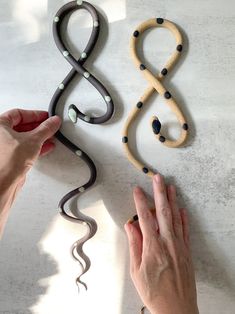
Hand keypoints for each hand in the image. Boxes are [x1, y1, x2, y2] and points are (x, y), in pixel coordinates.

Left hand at [0, 108, 60, 186]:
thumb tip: (53, 122)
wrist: (4, 181)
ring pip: (24, 138)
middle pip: (22, 126)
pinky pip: (25, 148)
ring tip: (50, 136)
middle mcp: (0, 135)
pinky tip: (46, 146)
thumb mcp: (33, 139)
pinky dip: (36, 146)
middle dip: (38, 126)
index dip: (34, 114)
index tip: (46, 116)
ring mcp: (5, 147)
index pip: (18, 114)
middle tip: (50, 126)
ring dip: (38, 137)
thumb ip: (46, 129)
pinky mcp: (11, 158)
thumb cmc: (7, 160)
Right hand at [125, 174, 198, 313]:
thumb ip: (134, 245)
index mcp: (152, 247)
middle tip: (157, 178)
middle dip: (159, 192)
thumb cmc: (154, 292)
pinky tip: (181, 208)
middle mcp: (167, 242)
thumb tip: (130, 226)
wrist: (176, 309)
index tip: (137, 190)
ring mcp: (179, 245)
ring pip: (175, 217)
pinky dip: (183, 217)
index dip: (140, 202)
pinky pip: (185, 229)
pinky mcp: (187, 251)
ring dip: (172, 200)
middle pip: (162, 212)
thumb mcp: (136, 271)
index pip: (144, 218)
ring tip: (170, 186)